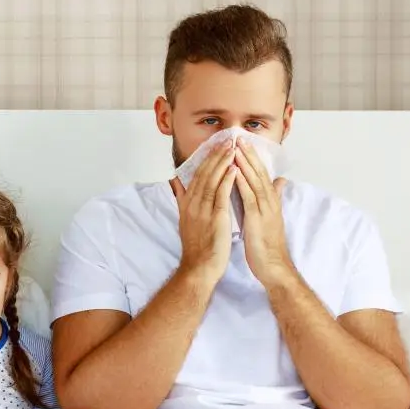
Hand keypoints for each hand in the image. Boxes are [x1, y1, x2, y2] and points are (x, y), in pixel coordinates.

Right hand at [169, 135, 237, 286]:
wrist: (199, 268)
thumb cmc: (197, 247)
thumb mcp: (185, 219)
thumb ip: (182, 199)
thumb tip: (176, 183)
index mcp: (187, 204)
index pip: (196, 176)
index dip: (206, 159)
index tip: (216, 146)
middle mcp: (193, 204)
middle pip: (204, 174)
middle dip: (215, 155)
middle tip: (226, 140)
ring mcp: (203, 211)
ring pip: (212, 181)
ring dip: (222, 163)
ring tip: (232, 148)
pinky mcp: (215, 218)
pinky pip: (221, 195)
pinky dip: (227, 180)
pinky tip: (234, 169)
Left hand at [234, 141, 294, 287]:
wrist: (273, 266)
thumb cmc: (267, 245)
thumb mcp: (270, 218)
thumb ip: (273, 199)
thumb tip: (280, 182)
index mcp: (270, 201)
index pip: (261, 175)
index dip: (252, 158)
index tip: (243, 143)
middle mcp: (269, 202)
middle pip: (259, 173)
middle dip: (248, 154)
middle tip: (239, 137)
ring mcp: (264, 209)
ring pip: (255, 181)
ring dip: (245, 163)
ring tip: (235, 147)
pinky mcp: (257, 219)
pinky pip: (249, 197)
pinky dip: (241, 183)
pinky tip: (234, 171)